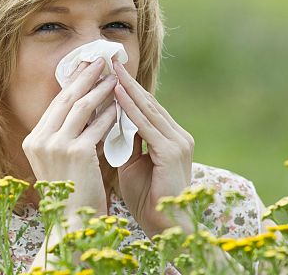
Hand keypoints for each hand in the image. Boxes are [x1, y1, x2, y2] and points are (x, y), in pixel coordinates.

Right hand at [22, 58, 116, 216]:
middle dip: (85, 76)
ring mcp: (56, 146)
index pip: (56, 104)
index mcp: (33, 141)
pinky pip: (97, 126)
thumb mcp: (60, 162)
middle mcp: (40, 140)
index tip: (86, 67)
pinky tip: (120, 105)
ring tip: (115, 77)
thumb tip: (86, 108)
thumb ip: (66, 136)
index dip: (72, 83)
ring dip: (100, 89)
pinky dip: (110, 114)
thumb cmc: (70, 195)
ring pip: (82, 107)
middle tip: (101, 59)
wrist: (71, 225)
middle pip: (66, 98)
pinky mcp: (76, 152)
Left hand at [112, 60, 194, 236]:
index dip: (128, 90)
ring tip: (111, 70)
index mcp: (170, 138)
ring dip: (127, 89)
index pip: (147, 108)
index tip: (110, 73)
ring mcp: (178, 142)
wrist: (165, 226)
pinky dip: (130, 109)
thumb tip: (112, 122)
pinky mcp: (171, 151)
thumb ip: (127, 142)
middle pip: (148, 103)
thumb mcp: (133, 164)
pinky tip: (117, 95)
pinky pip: (146, 125)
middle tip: (109, 61)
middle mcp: (178, 136)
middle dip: (127, 82)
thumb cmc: (147, 198)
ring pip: (147, 109)